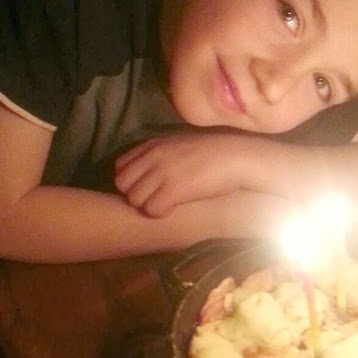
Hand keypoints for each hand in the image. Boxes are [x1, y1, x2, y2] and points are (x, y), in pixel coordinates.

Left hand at [114, 132, 262, 216]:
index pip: (120, 166)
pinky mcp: (173, 190)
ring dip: (147, 205)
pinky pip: (150, 209)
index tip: (145, 186)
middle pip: (122, 184)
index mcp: (153, 145)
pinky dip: (159, 213)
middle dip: (135, 194)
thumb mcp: (181, 144)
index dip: (129, 180)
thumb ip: (162, 152)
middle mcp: (153, 157)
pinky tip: (173, 210)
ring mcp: (161, 173)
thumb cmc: (214, 152)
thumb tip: (151, 165)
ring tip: (165, 205)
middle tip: (153, 199)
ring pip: (134, 199)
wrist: (237, 158)